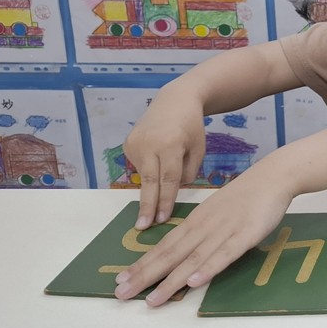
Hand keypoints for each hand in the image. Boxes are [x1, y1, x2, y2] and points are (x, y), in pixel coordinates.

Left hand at [113, 165, 292, 305]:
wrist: (272, 177)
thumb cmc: (245, 195)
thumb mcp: (215, 211)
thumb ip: (200, 231)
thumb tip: (181, 250)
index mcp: (195, 221)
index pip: (164, 246)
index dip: (142, 264)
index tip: (121, 280)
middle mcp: (203, 227)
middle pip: (170, 254)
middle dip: (145, 276)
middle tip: (122, 294)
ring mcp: (223, 231)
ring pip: (193, 259)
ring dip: (171, 280)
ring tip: (152, 299)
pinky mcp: (245, 235)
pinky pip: (224, 255)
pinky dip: (208, 268)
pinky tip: (194, 282)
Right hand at [122, 89, 206, 229]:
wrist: (175, 100)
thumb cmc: (192, 127)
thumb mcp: (199, 148)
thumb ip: (188, 171)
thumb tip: (173, 191)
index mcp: (170, 145)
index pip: (168, 180)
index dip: (166, 201)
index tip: (161, 220)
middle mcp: (149, 144)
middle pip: (149, 181)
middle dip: (147, 206)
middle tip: (142, 226)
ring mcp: (135, 143)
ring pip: (144, 175)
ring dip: (150, 189)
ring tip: (154, 197)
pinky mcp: (128, 143)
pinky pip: (140, 165)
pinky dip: (149, 170)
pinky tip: (156, 162)